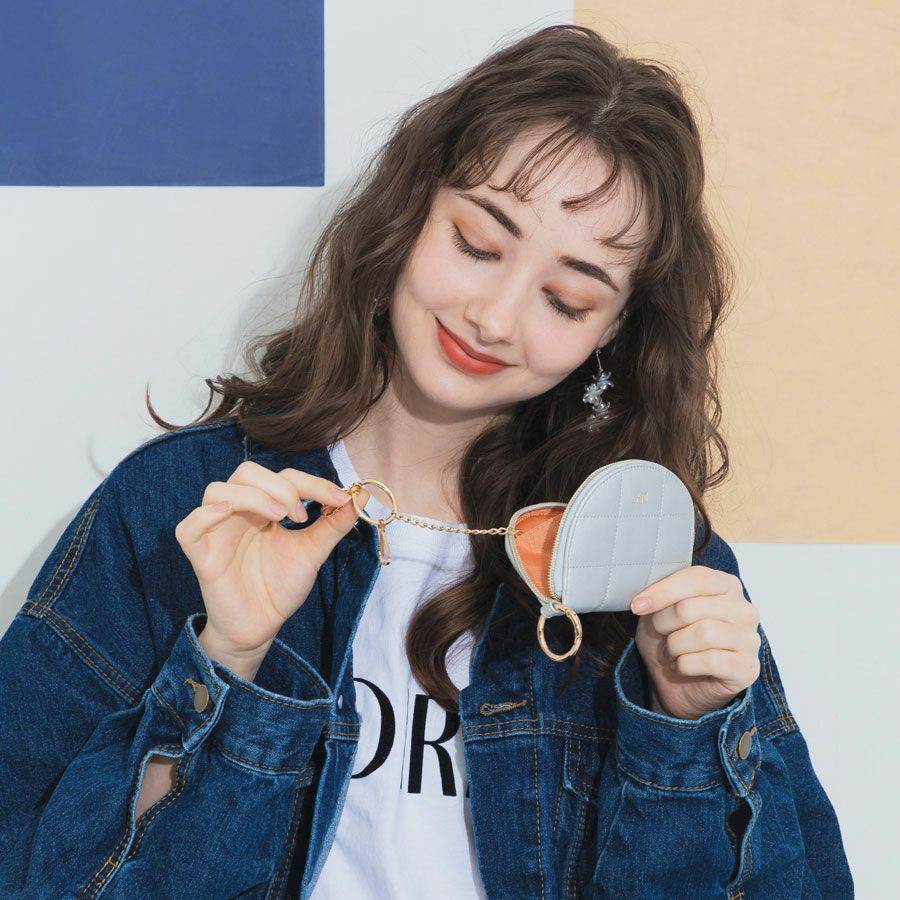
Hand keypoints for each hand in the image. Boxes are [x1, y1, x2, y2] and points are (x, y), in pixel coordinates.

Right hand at [175, 461, 368, 663]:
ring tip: (279, 517)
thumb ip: (333, 525)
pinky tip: (228, 513)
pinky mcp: (201, 555)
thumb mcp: (313, 552)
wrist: (262, 626)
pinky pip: (188, 527)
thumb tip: (361, 497)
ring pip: (217, 490)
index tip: (339, 498)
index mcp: (263, 507)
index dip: (312, 482)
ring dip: (251, 496)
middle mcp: (238, 512)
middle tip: (300, 515)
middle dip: (279, 486)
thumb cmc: (280, 586)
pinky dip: (205, 514)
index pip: (283, 477)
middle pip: (247, 473)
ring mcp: (216, 531)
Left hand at [630, 566, 760, 719]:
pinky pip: (711, 660)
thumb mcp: (658, 611)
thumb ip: (658, 596)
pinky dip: (685, 665)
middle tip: (661, 636)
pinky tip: (683, 667)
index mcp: (726, 585)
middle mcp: (744, 609)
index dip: (662, 591)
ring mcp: (750, 639)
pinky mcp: (747, 668)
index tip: (637, 605)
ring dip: (675, 646)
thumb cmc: (673, 639)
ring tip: (673, 652)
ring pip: (703, 633)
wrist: (678, 683)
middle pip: (691, 607)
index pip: (695, 577)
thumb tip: (643, 600)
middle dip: (664, 624)